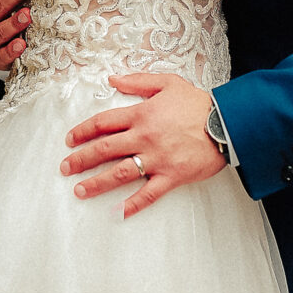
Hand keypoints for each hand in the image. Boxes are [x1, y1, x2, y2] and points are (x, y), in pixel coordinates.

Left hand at [60, 70, 225, 216]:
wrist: (227, 123)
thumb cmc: (198, 104)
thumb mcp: (168, 83)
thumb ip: (138, 81)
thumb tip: (112, 80)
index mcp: (142, 114)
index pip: (104, 123)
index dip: (83, 131)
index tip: (69, 139)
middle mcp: (145, 137)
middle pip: (105, 149)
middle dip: (81, 159)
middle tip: (65, 167)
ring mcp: (157, 159)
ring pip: (120, 173)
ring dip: (97, 183)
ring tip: (80, 190)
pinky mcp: (171, 176)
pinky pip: (149, 194)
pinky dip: (133, 205)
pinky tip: (118, 213)